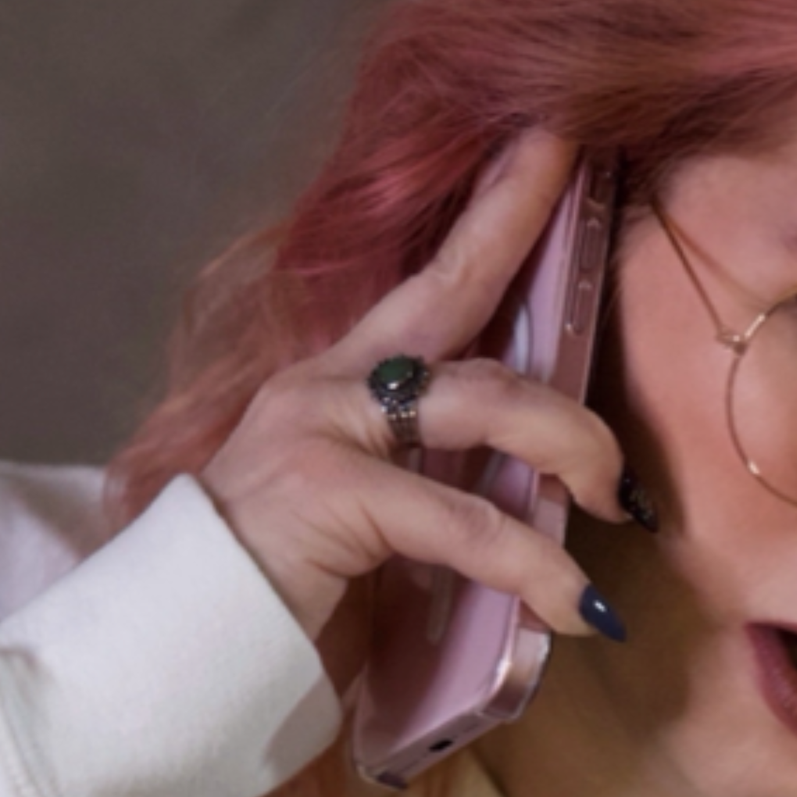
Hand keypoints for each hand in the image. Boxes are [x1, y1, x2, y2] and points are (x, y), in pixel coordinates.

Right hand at [200, 127, 633, 691]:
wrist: (183, 658)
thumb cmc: (280, 605)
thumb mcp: (372, 528)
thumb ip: (435, 489)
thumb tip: (537, 501)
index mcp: (340, 385)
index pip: (431, 279)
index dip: (496, 206)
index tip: (552, 138)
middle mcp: (329, 385)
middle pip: (453, 289)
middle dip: (524, 227)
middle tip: (605, 210)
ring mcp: (325, 430)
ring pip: (484, 402)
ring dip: (571, 445)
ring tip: (614, 500)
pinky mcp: (330, 493)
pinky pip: (465, 524)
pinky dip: (532, 565)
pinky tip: (571, 603)